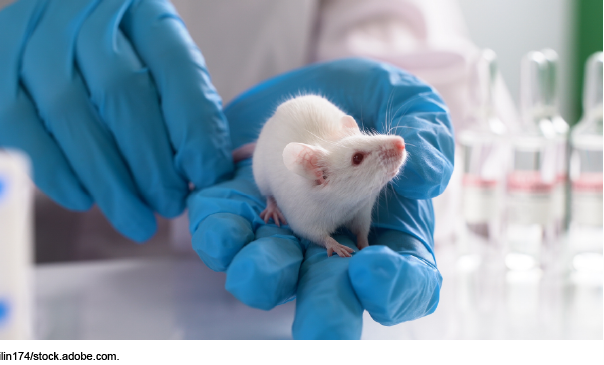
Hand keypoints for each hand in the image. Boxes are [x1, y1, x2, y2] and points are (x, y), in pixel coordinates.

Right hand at [0, 0, 231, 241]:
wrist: (34, 48)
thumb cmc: (107, 68)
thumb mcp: (153, 71)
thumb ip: (182, 110)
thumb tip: (208, 170)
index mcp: (137, 8)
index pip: (173, 65)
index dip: (193, 126)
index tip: (206, 175)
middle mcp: (80, 10)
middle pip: (120, 91)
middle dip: (150, 162)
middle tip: (168, 204)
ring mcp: (27, 35)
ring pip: (69, 112)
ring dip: (108, 177)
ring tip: (135, 216)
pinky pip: (19, 126)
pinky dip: (55, 171)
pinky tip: (82, 198)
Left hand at [188, 58, 451, 338]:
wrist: (318, 83)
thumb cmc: (378, 98)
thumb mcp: (413, 104)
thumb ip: (429, 136)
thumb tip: (426, 181)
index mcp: (389, 231)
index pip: (404, 279)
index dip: (394, 288)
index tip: (373, 272)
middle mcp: (336, 243)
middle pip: (333, 295)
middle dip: (324, 314)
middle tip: (319, 332)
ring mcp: (287, 231)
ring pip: (272, 273)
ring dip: (263, 275)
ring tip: (257, 263)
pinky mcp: (243, 210)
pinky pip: (226, 235)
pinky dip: (223, 235)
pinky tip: (226, 224)